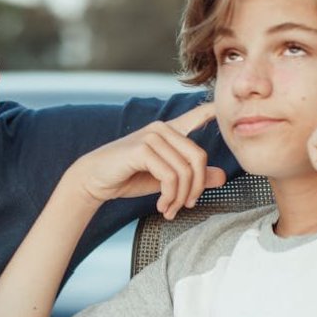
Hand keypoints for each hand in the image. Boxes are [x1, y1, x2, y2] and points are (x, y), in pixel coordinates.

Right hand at [69, 103, 225, 219]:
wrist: (94, 181)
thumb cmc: (128, 177)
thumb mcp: (166, 180)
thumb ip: (192, 177)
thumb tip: (222, 177)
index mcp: (169, 132)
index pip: (195, 116)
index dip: (211, 111)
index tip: (222, 107)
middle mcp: (162, 129)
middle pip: (198, 157)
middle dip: (196, 188)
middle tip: (186, 206)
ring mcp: (152, 137)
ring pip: (184, 171)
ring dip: (180, 198)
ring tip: (170, 210)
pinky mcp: (142, 149)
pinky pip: (170, 176)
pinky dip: (169, 196)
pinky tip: (162, 206)